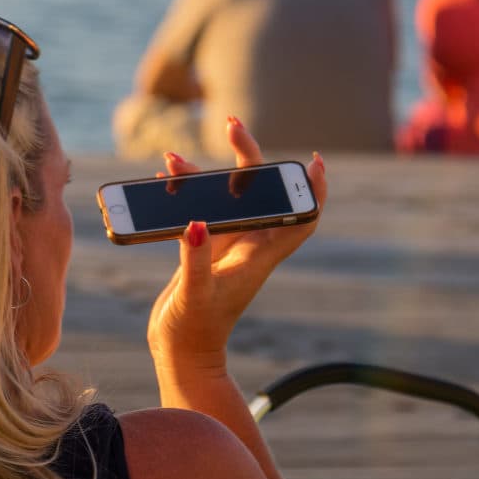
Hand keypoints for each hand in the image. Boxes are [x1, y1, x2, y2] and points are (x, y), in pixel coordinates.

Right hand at [147, 117, 327, 376]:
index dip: (312, 190)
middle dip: (249, 156)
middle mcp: (248, 247)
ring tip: (172, 157)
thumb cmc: (192, 331)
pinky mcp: (204, 251)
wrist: (180, 354)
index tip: (313, 160)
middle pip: (259, 193)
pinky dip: (186, 193)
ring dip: (206, 173)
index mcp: (258, 257)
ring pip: (225, 199)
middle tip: (231, 124)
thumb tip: (196, 223)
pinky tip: (165, 179)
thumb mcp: (194, 294)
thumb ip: (195, 260)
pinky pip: (200, 211)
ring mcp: (226, 248)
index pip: (301, 218)